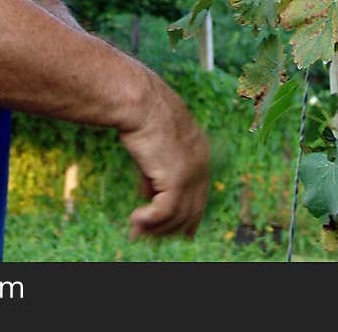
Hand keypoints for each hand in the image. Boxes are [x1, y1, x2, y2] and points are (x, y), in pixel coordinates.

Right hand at [117, 77, 209, 240]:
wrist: (139, 100)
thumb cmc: (141, 114)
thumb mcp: (153, 145)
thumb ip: (155, 171)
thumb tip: (148, 196)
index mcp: (201, 152)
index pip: (200, 195)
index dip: (188, 217)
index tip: (177, 233)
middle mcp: (202, 164)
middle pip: (192, 211)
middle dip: (170, 228)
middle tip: (147, 237)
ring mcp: (192, 172)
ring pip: (177, 216)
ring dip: (155, 227)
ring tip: (136, 230)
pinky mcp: (177, 178)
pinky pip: (165, 213)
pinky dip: (149, 221)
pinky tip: (135, 220)